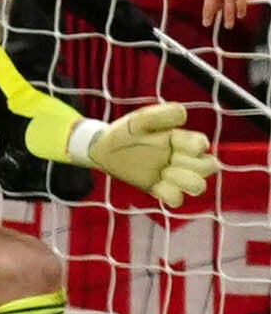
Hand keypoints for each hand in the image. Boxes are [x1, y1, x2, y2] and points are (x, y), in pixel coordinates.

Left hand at [87, 102, 220, 208]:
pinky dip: (171, 195)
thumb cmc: (125, 131)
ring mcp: (172, 175)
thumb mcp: (140, 120)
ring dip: (186, 181)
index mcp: (181, 140)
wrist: (103, 148)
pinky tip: (156, 183)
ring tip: (166, 172)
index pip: (203, 145)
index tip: (174, 140)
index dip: (195, 145)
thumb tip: (184, 114)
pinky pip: (177, 200)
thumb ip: (161, 115)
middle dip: (194, 165)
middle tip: (170, 159)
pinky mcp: (159, 189)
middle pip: (210, 167)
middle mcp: (182, 158)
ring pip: (199, 187)